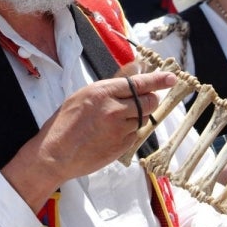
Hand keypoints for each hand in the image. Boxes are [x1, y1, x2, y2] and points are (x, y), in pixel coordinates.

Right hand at [31, 72, 174, 180]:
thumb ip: (111, 85)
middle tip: (141, 101)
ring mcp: (119, 129)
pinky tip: (112, 134)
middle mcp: (115, 109)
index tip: (171, 78)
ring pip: (143, 119)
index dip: (159, 80)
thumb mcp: (84, 95)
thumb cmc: (65, 123)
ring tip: (115, 121)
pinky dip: (130, 132)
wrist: (54, 155)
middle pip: (149, 102)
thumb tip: (134, 71)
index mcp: (103, 92)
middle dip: (150, 100)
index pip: (140, 83)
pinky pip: (135, 135)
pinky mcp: (121, 146)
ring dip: (137, 117)